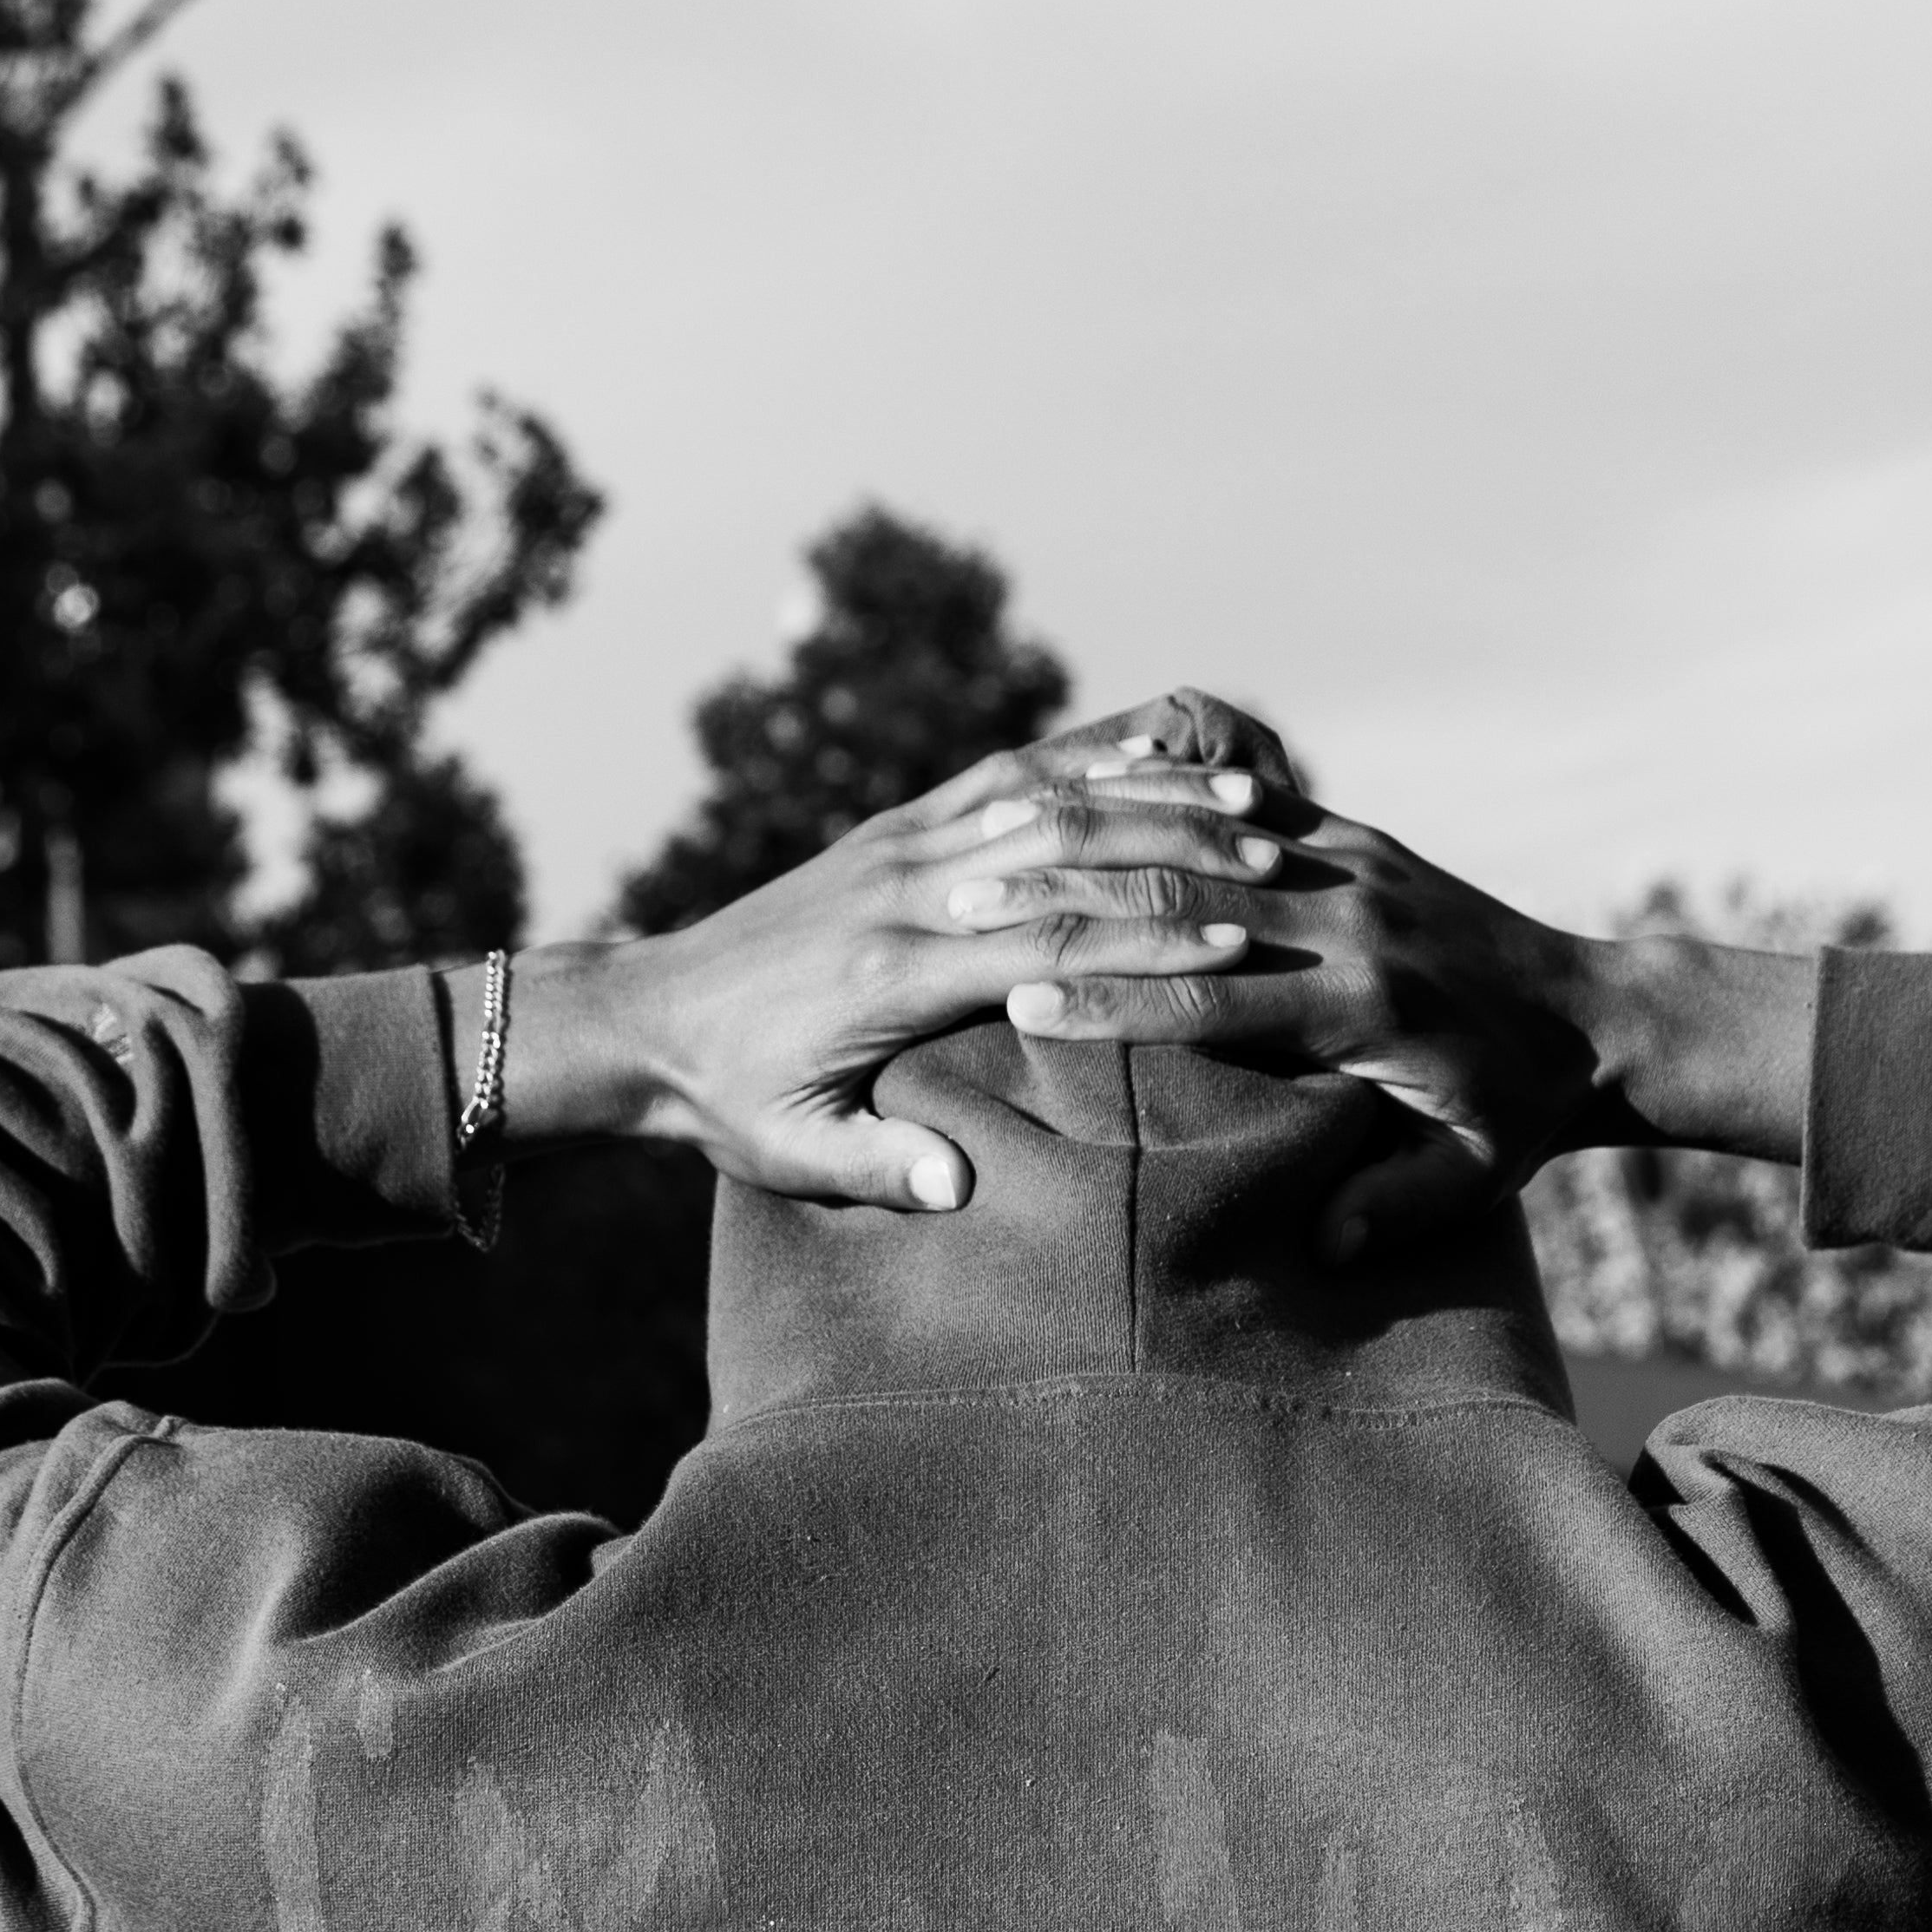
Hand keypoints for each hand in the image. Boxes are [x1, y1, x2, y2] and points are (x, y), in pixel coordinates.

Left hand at [495, 699, 1290, 1211]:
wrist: (647, 1017)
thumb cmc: (726, 1101)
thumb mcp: (789, 1153)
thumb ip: (878, 1167)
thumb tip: (961, 1185)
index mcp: (890, 974)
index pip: (1045, 945)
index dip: (1148, 943)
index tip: (1242, 947)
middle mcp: (901, 889)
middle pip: (1064, 851)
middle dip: (1178, 850)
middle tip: (1283, 852)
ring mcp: (897, 844)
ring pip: (1042, 792)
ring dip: (1149, 788)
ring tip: (1251, 789)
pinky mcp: (893, 825)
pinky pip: (1003, 772)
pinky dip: (1088, 754)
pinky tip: (1163, 746)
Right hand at [997, 782, 1816, 1256]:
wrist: (1591, 1017)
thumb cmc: (1517, 1113)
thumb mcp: (1474, 1176)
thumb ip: (1399, 1207)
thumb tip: (1324, 1245)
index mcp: (1363, 1006)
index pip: (1210, 997)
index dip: (1112, 999)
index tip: (1018, 1000)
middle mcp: (1351, 920)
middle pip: (1181, 897)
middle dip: (1067, 902)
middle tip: (964, 904)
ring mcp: (1352, 864)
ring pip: (1198, 835)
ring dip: (1092, 837)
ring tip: (994, 845)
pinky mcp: (1354, 836)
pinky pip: (1240, 803)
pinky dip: (1158, 795)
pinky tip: (1080, 792)